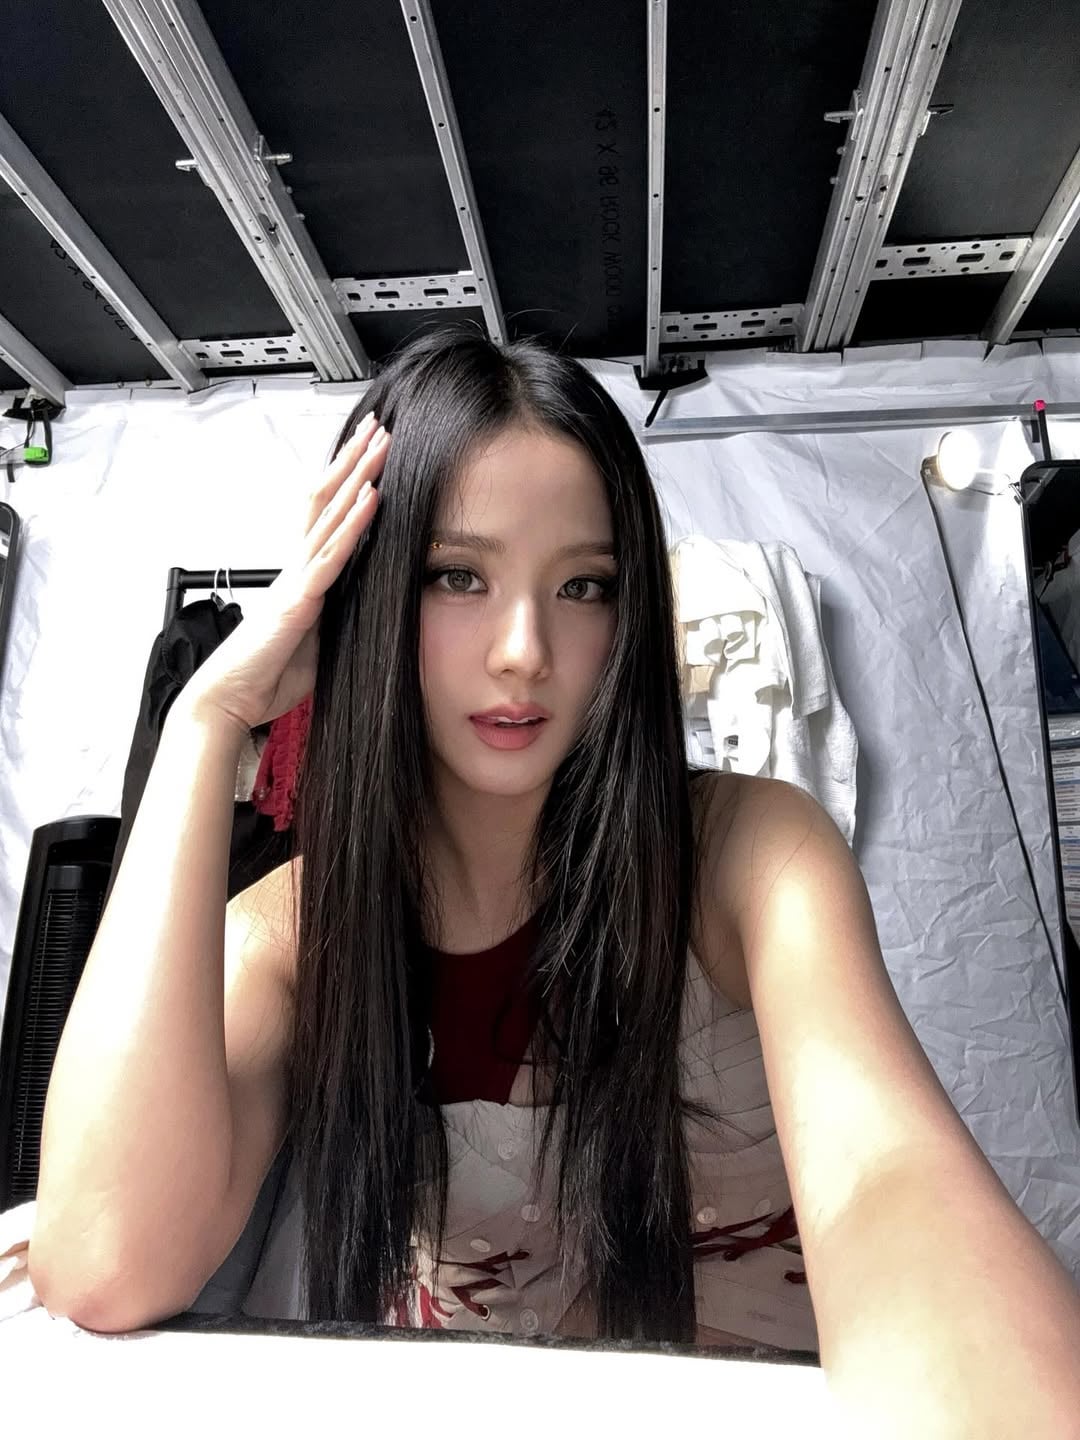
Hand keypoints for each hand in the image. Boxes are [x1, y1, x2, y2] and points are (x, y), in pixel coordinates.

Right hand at [180, 412, 389, 736]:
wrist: (232, 699)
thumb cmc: (268, 674)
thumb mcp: (315, 638)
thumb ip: (335, 614)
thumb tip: (361, 604)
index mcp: (300, 573)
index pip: (325, 513)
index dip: (347, 480)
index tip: (370, 451)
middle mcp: (296, 566)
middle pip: (325, 497)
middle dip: (353, 460)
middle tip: (377, 425)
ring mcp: (297, 578)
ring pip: (329, 514)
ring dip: (357, 477)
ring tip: (381, 444)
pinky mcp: (299, 600)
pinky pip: (331, 555)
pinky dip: (353, 524)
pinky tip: (372, 498)